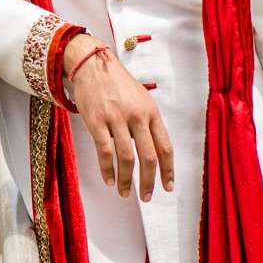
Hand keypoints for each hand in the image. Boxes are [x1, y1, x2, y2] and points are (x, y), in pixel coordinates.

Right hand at [63, 35, 174, 201]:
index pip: (165, 147)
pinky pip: (104, 151)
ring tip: (124, 192)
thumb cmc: (118, 84)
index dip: (168, 170)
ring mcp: (116, 118)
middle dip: (149, 182)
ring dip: (126, 180)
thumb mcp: (142, 99)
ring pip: (126, 158)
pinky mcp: (97, 121)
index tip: (168, 187)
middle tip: (146, 197)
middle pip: (148, 157)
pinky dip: (107, 170)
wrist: (93, 65)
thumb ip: (149, 123)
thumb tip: (155, 152)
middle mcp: (137, 116)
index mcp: (151, 112)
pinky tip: (109, 180)